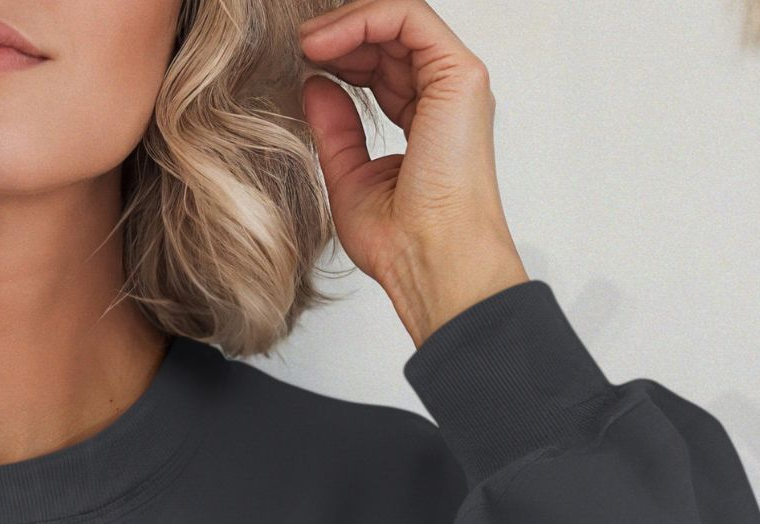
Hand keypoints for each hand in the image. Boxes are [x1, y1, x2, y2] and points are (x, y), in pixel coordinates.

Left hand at [298, 0, 529, 346]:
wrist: (430, 263)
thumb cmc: (400, 242)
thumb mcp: (349, 177)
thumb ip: (335, 129)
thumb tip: (315, 84)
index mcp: (428, 121)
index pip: (385, 66)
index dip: (344, 55)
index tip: (302, 63)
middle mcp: (446, 98)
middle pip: (392, 38)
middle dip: (343, 34)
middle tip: (300, 47)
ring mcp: (456, 84)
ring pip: (402, 20)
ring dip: (348, 23)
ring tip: (307, 44)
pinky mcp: (460, 76)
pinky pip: (409, 18)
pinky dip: (364, 20)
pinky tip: (325, 44)